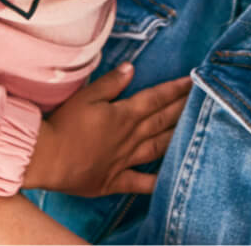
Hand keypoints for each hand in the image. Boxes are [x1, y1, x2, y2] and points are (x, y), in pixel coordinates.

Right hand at [23, 63, 190, 196]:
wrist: (44, 159)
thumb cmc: (64, 124)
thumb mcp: (87, 96)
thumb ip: (111, 83)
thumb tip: (132, 68)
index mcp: (125, 114)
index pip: (157, 98)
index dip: (177, 89)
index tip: (195, 81)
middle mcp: (130, 136)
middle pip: (164, 120)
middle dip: (185, 108)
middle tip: (205, 99)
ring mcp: (125, 160)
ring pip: (159, 147)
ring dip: (178, 137)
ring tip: (196, 129)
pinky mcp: (114, 180)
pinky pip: (140, 182)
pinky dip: (156, 181)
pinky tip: (170, 178)